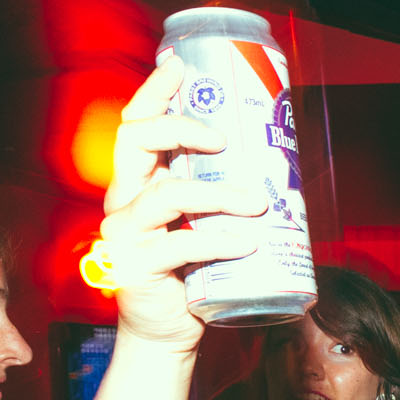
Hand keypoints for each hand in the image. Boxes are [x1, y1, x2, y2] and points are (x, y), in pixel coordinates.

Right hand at [100, 57, 265, 349]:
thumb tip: (275, 169)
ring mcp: (125, 234)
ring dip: (217, 194)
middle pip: (136, 143)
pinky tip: (247, 242)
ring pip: (166, 194)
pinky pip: (181, 246)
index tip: (179, 67)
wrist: (167, 332)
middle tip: (224, 139)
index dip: (154, 92)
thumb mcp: (203, 226)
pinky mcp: (137, 267)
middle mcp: (123, 201)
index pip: (135, 126)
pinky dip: (218, 241)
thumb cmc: (190, 275)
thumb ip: (219, 197)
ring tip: (258, 203)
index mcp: (137, 184)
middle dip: (180, 129)